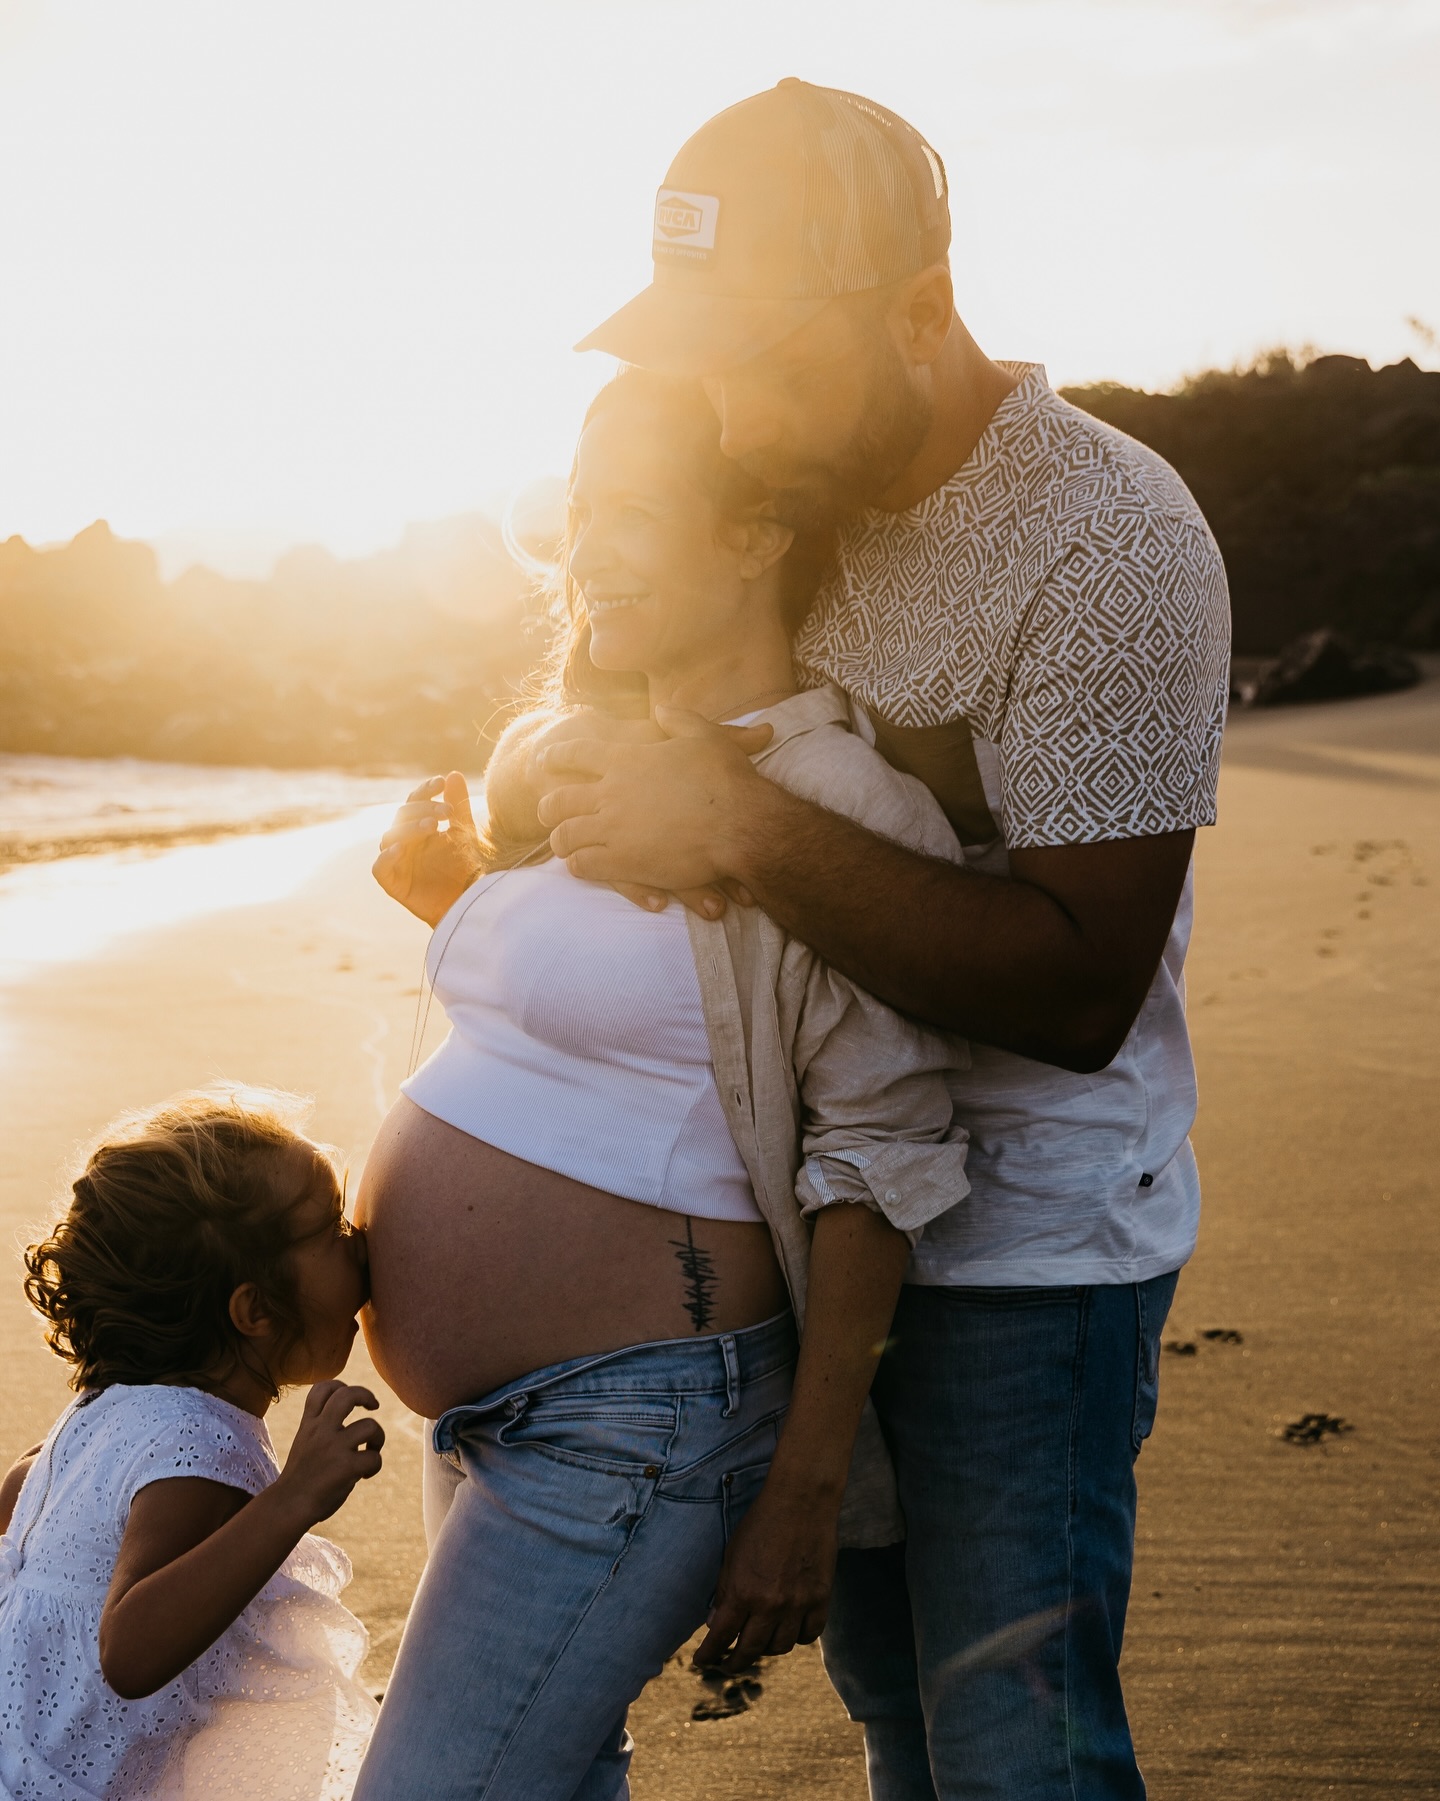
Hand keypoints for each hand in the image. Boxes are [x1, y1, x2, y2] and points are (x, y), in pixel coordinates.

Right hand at [273, 1382, 383, 1526]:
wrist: (287, 1507)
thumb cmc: (300, 1480)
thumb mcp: (305, 1445)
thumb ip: (325, 1432)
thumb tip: (360, 1429)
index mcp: (309, 1425)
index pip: (322, 1389)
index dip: (340, 1385)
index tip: (349, 1396)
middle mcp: (320, 1431)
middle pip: (348, 1395)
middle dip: (366, 1395)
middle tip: (373, 1406)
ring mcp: (333, 1447)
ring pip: (370, 1425)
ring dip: (378, 1438)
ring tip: (371, 1450)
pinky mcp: (346, 1466)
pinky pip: (374, 1458)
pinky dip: (375, 1466)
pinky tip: (365, 1475)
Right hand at [372, 773, 483, 927]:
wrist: (470, 903)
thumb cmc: (465, 868)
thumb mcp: (464, 834)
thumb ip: (458, 806)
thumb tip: (453, 774)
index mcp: (419, 825)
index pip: (415, 801)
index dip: (424, 790)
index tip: (441, 782)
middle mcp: (405, 841)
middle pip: (401, 816)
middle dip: (423, 810)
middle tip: (446, 812)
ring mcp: (397, 861)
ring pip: (390, 837)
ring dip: (409, 828)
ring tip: (433, 826)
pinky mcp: (393, 883)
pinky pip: (380, 868)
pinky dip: (387, 857)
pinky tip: (402, 849)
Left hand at [537, 709, 775, 896]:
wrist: (740, 825)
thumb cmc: (726, 780)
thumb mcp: (704, 736)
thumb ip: (678, 719)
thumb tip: (661, 708)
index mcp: (625, 759)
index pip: (575, 754)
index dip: (555, 757)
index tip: (542, 761)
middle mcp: (610, 793)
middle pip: (559, 799)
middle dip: (548, 806)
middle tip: (545, 811)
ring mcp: (612, 829)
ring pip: (565, 836)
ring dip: (561, 840)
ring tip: (562, 844)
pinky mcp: (623, 862)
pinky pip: (583, 865)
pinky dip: (578, 865)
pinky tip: (582, 866)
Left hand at [691, 1477, 838, 1673]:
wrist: (801, 1501)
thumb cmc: (761, 1522)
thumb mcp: (732, 1554)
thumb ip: (725, 1591)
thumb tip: (715, 1624)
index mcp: (742, 1592)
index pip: (721, 1637)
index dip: (709, 1655)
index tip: (702, 1662)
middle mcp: (770, 1605)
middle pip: (750, 1650)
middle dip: (734, 1662)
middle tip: (728, 1663)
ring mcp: (798, 1604)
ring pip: (780, 1647)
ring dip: (766, 1649)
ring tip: (759, 1643)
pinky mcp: (821, 1599)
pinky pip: (808, 1635)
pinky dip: (797, 1637)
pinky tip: (789, 1630)